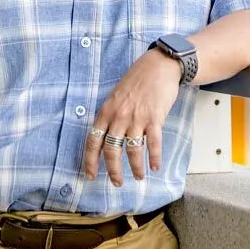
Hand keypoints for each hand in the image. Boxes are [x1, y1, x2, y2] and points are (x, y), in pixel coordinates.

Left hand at [84, 51, 181, 185]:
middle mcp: (119, 116)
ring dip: (136, 167)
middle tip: (117, 182)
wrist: (159, 65)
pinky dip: (154, 157)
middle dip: (113, 170)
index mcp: (106, 111)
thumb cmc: (138, 80)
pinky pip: (153, 143)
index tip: (90, 175)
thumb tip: (106, 137)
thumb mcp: (116, 96)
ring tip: (139, 176)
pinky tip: (155, 166)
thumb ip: (110, 115)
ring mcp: (137, 118)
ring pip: (132, 150)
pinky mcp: (154, 117)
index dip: (90, 161)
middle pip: (111, 151)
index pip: (93, 141)